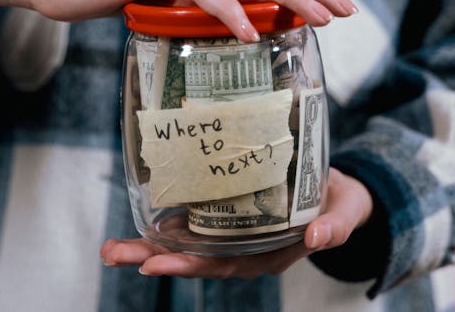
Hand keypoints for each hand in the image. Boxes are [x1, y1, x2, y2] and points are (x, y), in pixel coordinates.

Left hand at [99, 169, 372, 278]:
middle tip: (112, 252)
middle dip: (150, 257)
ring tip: (109, 247)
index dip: (187, 265)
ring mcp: (231, 231)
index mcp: (266, 254)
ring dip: (146, 244)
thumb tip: (319, 238)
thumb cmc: (340, 204)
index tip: (154, 263)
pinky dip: (163, 221)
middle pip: (191, 258)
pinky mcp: (226, 211)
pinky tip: (137, 214)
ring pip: (184, 243)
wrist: (337, 190)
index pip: (221, 265)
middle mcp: (242, 247)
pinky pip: (192, 220)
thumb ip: (335, 226)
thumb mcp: (345, 213)